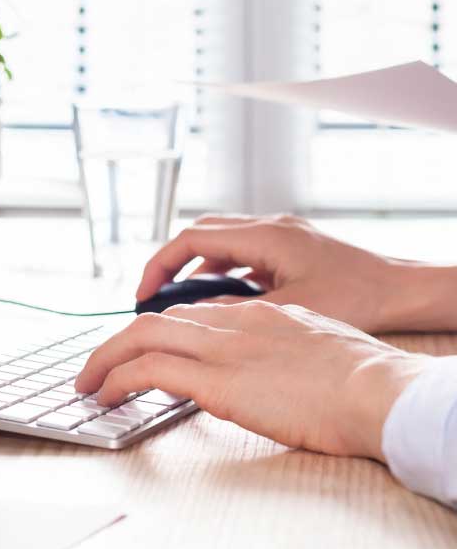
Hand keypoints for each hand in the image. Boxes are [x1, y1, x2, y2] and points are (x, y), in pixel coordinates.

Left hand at [75, 301, 427, 459]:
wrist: (379, 391)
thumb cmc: (363, 381)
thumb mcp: (315, 348)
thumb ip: (280, 351)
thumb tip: (265, 371)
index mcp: (257, 314)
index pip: (192, 315)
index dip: (160, 333)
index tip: (140, 350)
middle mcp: (232, 322)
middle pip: (156, 321)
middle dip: (117, 342)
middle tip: (95, 366)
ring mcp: (222, 347)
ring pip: (141, 337)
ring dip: (105, 359)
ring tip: (88, 383)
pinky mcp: (216, 379)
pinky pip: (149, 370)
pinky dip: (118, 379)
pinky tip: (106, 396)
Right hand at [136, 214, 453, 334]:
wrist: (405, 290)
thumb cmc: (360, 298)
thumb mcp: (289, 311)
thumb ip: (236, 311)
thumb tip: (193, 321)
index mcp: (264, 236)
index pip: (192, 239)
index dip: (160, 265)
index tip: (144, 292)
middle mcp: (269, 227)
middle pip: (200, 234)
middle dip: (171, 264)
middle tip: (153, 295)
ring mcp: (282, 235)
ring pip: (222, 242)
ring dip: (198, 267)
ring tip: (182, 301)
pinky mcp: (292, 248)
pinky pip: (243, 252)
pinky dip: (224, 271)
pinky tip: (224, 299)